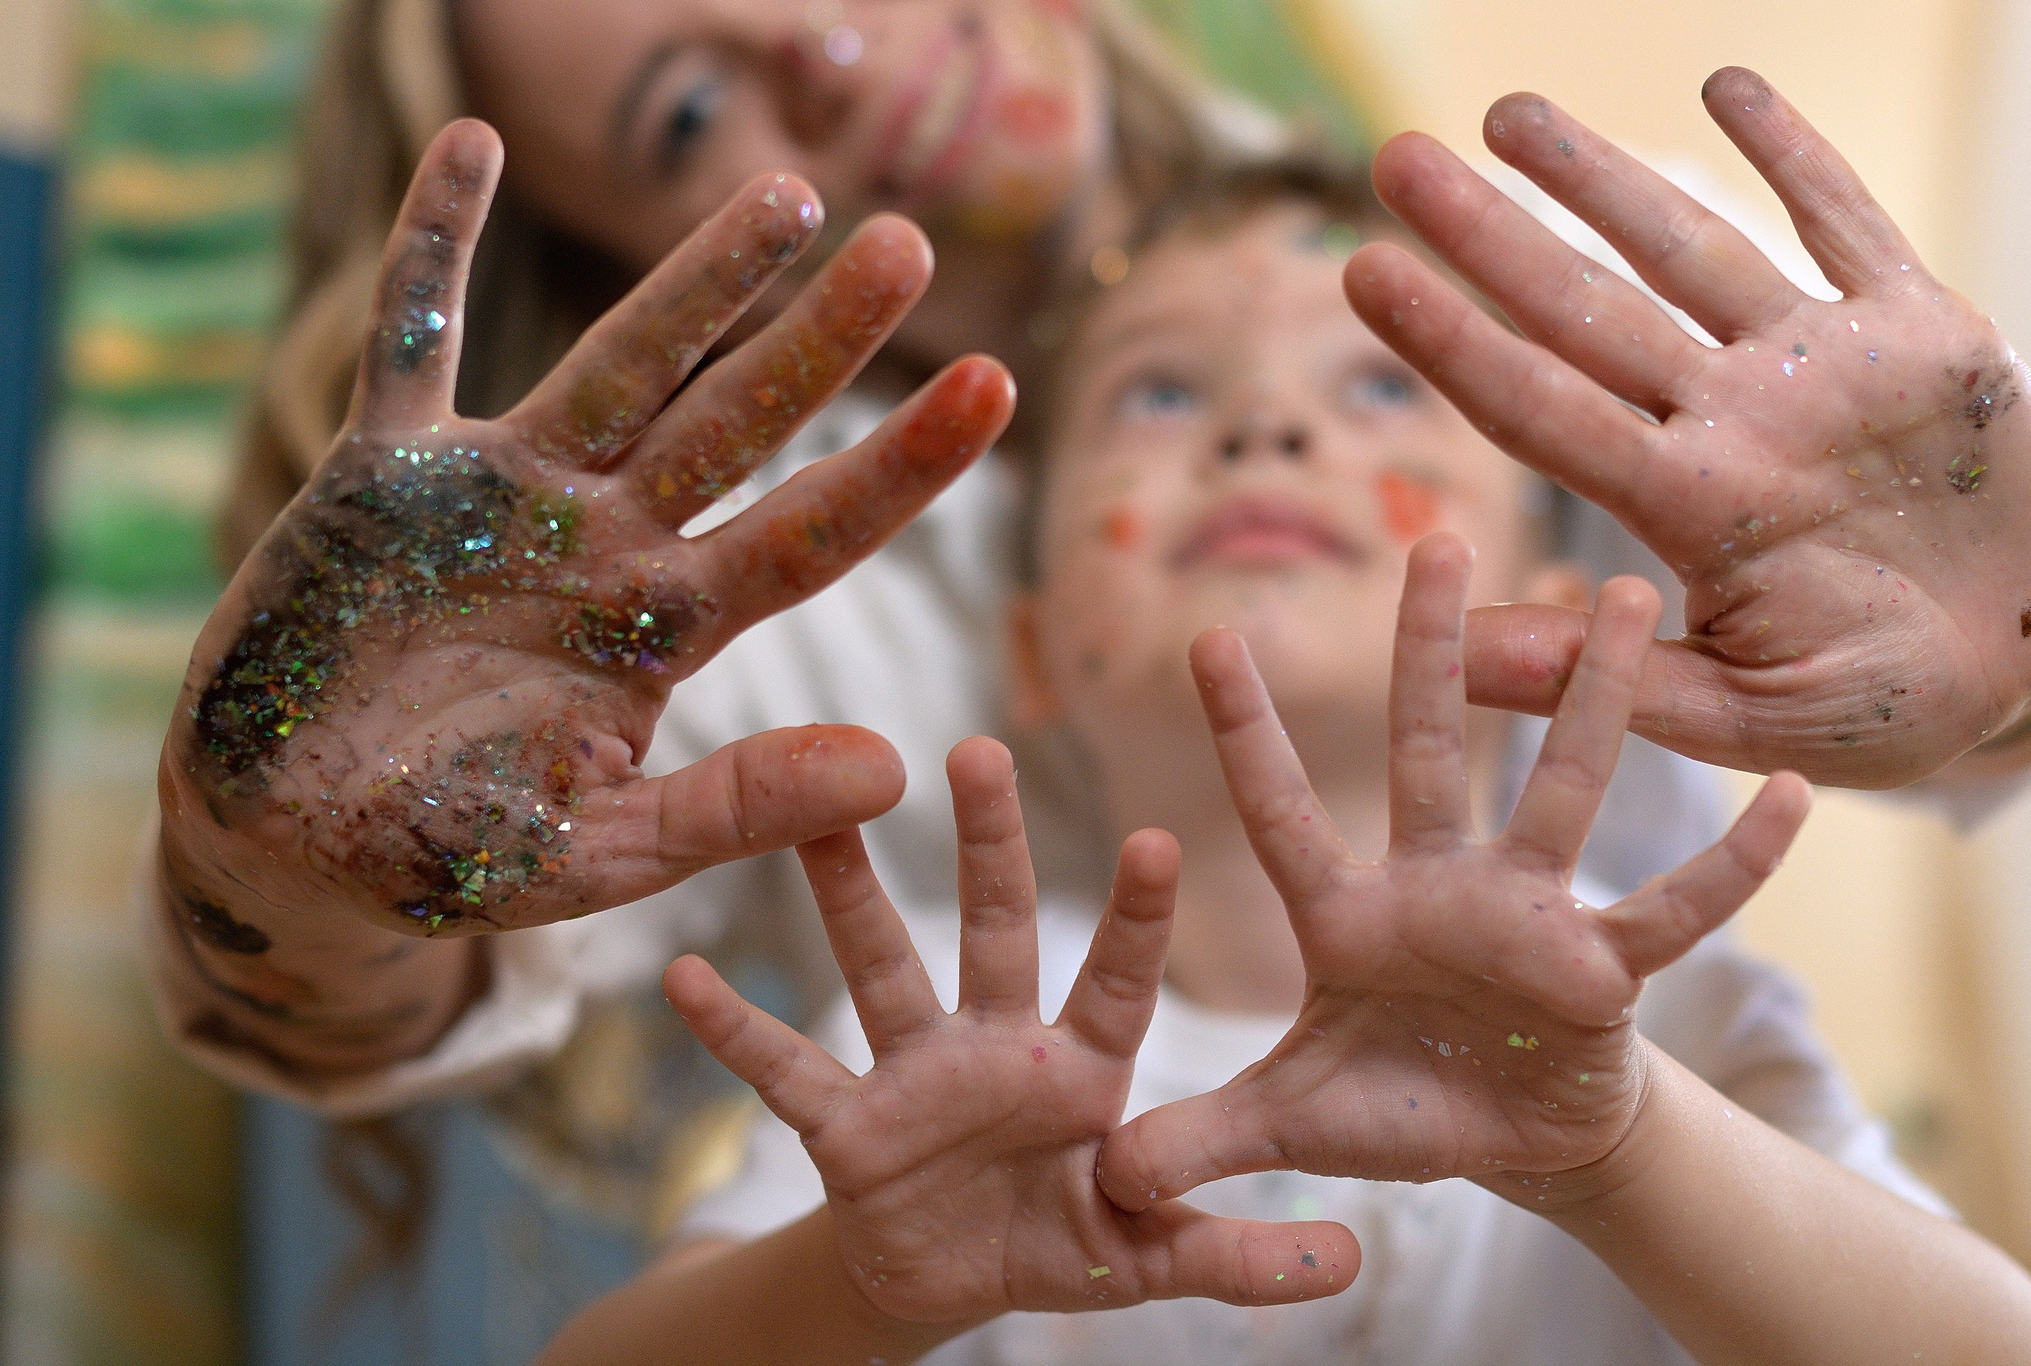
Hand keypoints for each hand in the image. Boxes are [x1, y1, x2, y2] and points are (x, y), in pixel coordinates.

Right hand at [159, 121, 1012, 953]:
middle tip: (913, 245)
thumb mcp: (597, 853)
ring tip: (791, 194)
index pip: (811, 533)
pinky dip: (434, 244)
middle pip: (737, 420)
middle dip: (821, 340)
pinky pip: (411, 336)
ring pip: (619, 364)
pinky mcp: (386, 470)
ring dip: (697, 279)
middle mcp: (605, 541)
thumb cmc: (452, 854)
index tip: (999, 385)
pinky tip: (472, 140)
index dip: (903, 464)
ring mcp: (502, 493)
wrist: (293, 842)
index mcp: (665, 629)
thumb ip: (735, 809)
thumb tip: (899, 768)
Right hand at [666, 738, 1357, 1337]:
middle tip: (979, 748)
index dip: (1135, 916)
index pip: (1115, 976)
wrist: (948, 1282)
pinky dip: (734, 1031)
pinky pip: (783, 1071)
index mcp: (1082, 1066)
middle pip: (993, 930)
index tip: (1156, 835)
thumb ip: (1236, 1254)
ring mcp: (914, 1074)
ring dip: (846, 896)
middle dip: (988, 847)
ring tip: (809, 811)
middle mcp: (997, 1044)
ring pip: (880, 966)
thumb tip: (1352, 1262)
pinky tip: (678, 975)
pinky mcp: (843, 1126)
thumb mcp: (1147, 1258)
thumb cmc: (1059, 1239)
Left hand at [1096, 535, 1808, 1214]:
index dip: (1247, 733)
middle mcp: (1440, 889)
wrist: (1513, 1143)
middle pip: (1428, 753)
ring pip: (1563, 788)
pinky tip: (1789, 795)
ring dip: (1595, 698)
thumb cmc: (1400, 1107)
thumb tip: (1110, 1179)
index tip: (1207, 635)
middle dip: (1428, 654)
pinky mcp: (1608, 966)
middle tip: (1434, 541)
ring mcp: (1530, 915)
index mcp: (1349, 918)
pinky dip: (1736, 862)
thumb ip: (1208, 1139)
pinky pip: (1679, 908)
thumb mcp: (1294, 1125)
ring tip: (1622, 595)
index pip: (1283, 813)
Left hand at [1349, 71, 2030, 787]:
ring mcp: (1827, 371)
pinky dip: (1796, 154)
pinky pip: (1849, 223)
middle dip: (1495, 235)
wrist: (2022, 677)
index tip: (1363, 271)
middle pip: (1591, 311)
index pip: (1544, 407)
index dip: (1454, 341)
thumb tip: (1444, 657)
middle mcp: (1740, 420)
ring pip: (1695, 250)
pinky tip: (1726, 84)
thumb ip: (1607, 679)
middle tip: (1393, 159)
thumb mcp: (1743, 714)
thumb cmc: (1872, 709)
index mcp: (1692, 508)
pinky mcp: (1927, 336)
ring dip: (1605, 178)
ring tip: (1506, 112)